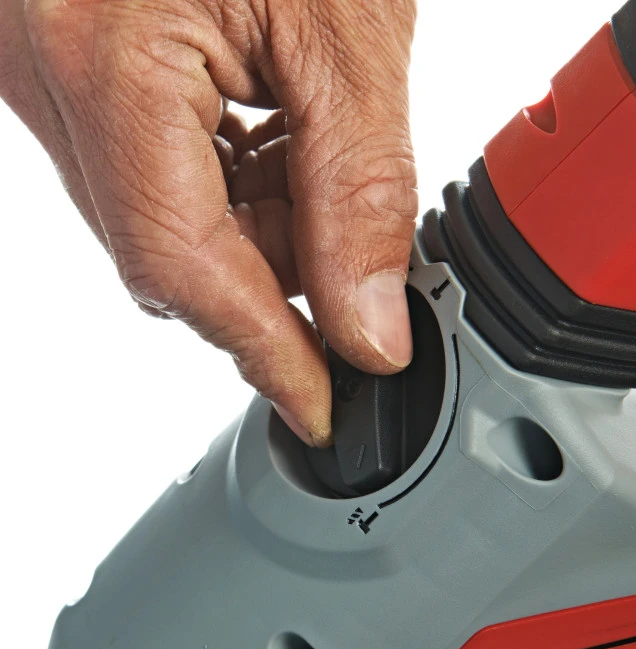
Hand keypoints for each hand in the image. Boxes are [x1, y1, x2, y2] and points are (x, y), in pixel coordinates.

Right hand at [0, 0, 416, 446]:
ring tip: (321, 178)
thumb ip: (358, 194)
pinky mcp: (79, 70)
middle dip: (274, 287)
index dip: (267, 354)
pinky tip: (278, 143)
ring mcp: (52, 74)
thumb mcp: (349, 32)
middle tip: (356, 277)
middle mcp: (52, 78)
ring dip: (259, 234)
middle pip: (175, 259)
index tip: (319, 408)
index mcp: (108, 61)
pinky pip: (155, 174)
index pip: (192, 273)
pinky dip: (232, 187)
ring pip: (166, 225)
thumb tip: (367, 327)